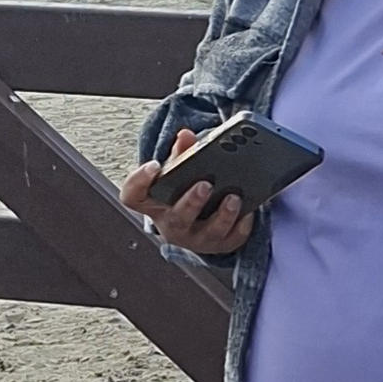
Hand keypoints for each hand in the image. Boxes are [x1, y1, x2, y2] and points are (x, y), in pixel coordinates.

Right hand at [122, 128, 252, 255]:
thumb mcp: (177, 173)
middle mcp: (171, 225)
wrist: (197, 221)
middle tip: (205, 184)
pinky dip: (242, 226)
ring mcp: (196, 238)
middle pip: (176, 219)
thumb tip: (186, 136)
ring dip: (223, 216)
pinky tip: (249, 211)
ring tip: (234, 197)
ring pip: (208, 233)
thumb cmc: (182, 193)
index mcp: (153, 205)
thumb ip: (181, 154)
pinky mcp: (219, 245)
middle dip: (191, 202)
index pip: (133, 196)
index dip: (140, 181)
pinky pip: (232, 240)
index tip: (154, 164)